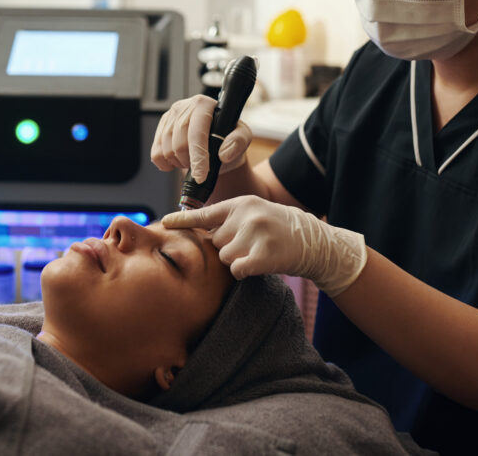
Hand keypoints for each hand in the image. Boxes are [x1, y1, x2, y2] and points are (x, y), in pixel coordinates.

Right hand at [150, 95, 251, 183]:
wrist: (215, 139)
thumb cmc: (228, 137)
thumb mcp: (242, 137)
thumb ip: (238, 142)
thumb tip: (224, 153)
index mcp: (203, 104)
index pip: (196, 134)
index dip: (198, 157)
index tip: (201, 176)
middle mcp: (183, 107)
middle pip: (179, 145)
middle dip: (191, 162)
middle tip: (202, 164)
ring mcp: (169, 116)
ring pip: (166, 151)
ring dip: (180, 163)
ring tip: (192, 159)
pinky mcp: (161, 128)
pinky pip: (156, 153)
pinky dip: (166, 164)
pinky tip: (178, 161)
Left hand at [161, 195, 366, 296]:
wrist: (313, 242)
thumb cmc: (279, 230)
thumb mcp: (254, 214)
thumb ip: (229, 221)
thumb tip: (199, 234)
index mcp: (241, 204)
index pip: (205, 214)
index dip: (183, 221)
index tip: (164, 223)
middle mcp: (246, 216)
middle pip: (215, 243)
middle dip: (228, 249)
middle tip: (250, 246)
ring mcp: (256, 234)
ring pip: (224, 258)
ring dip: (237, 261)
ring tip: (257, 253)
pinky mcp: (264, 254)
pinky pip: (237, 270)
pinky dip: (243, 273)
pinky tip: (258, 265)